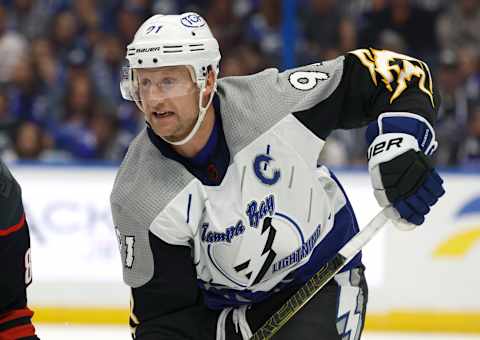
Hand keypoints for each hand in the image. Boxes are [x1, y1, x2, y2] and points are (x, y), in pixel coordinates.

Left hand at [366, 113, 444, 228]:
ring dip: (428, 202)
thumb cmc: (384, 163)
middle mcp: (404, 182)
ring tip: (424, 200)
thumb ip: (385, 197)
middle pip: (419, 206)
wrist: (393, 139)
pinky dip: (436, 193)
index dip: (408, 217)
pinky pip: (437, 188)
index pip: (401, 209)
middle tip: (419, 211)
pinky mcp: (427, 168)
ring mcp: (417, 175)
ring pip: (430, 199)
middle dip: (419, 211)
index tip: (412, 220)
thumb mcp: (379, 179)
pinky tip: (430, 191)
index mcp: (388, 186)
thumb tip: (394, 216)